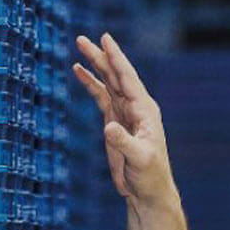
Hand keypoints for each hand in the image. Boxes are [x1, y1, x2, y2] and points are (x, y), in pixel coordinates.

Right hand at [72, 33, 174, 204]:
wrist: (147, 191)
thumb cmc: (149, 175)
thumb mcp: (139, 159)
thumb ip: (124, 142)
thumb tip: (109, 127)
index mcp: (145, 110)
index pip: (128, 78)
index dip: (116, 58)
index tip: (105, 39)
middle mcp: (136, 107)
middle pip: (115, 75)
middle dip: (101, 56)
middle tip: (82, 39)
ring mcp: (124, 113)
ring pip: (108, 82)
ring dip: (95, 65)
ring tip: (79, 47)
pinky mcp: (114, 122)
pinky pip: (101, 96)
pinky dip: (91, 83)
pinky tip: (80, 71)